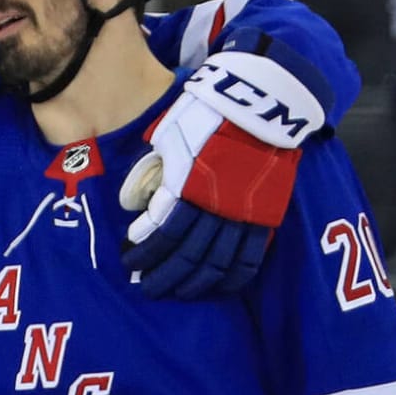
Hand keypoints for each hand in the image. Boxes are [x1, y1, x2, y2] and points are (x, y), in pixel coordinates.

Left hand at [120, 29, 328, 298]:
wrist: (261, 102)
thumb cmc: (206, 114)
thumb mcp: (167, 136)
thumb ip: (150, 172)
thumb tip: (131, 205)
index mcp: (188, 184)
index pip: (161, 230)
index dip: (143, 250)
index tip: (130, 259)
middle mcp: (215, 205)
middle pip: (185, 255)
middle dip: (162, 275)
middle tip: (146, 287)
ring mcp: (243, 213)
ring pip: (216, 263)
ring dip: (193, 283)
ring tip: (176, 292)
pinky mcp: (265, 215)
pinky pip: (250, 258)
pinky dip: (232, 278)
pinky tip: (217, 288)